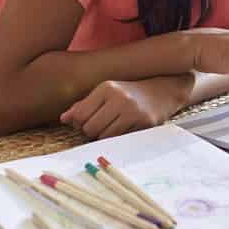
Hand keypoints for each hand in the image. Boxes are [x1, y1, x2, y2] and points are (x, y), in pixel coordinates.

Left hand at [59, 74, 193, 139]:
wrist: (163, 90)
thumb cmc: (129, 93)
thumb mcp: (106, 92)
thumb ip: (84, 105)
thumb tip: (64, 119)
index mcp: (106, 88)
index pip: (80, 115)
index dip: (80, 123)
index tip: (89, 121)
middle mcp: (119, 98)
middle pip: (90, 129)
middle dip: (92, 132)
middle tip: (102, 126)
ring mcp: (133, 111)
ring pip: (104, 137)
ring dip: (105, 137)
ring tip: (113, 127)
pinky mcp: (144, 123)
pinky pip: (120, 140)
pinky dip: (118, 139)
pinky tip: (125, 129)